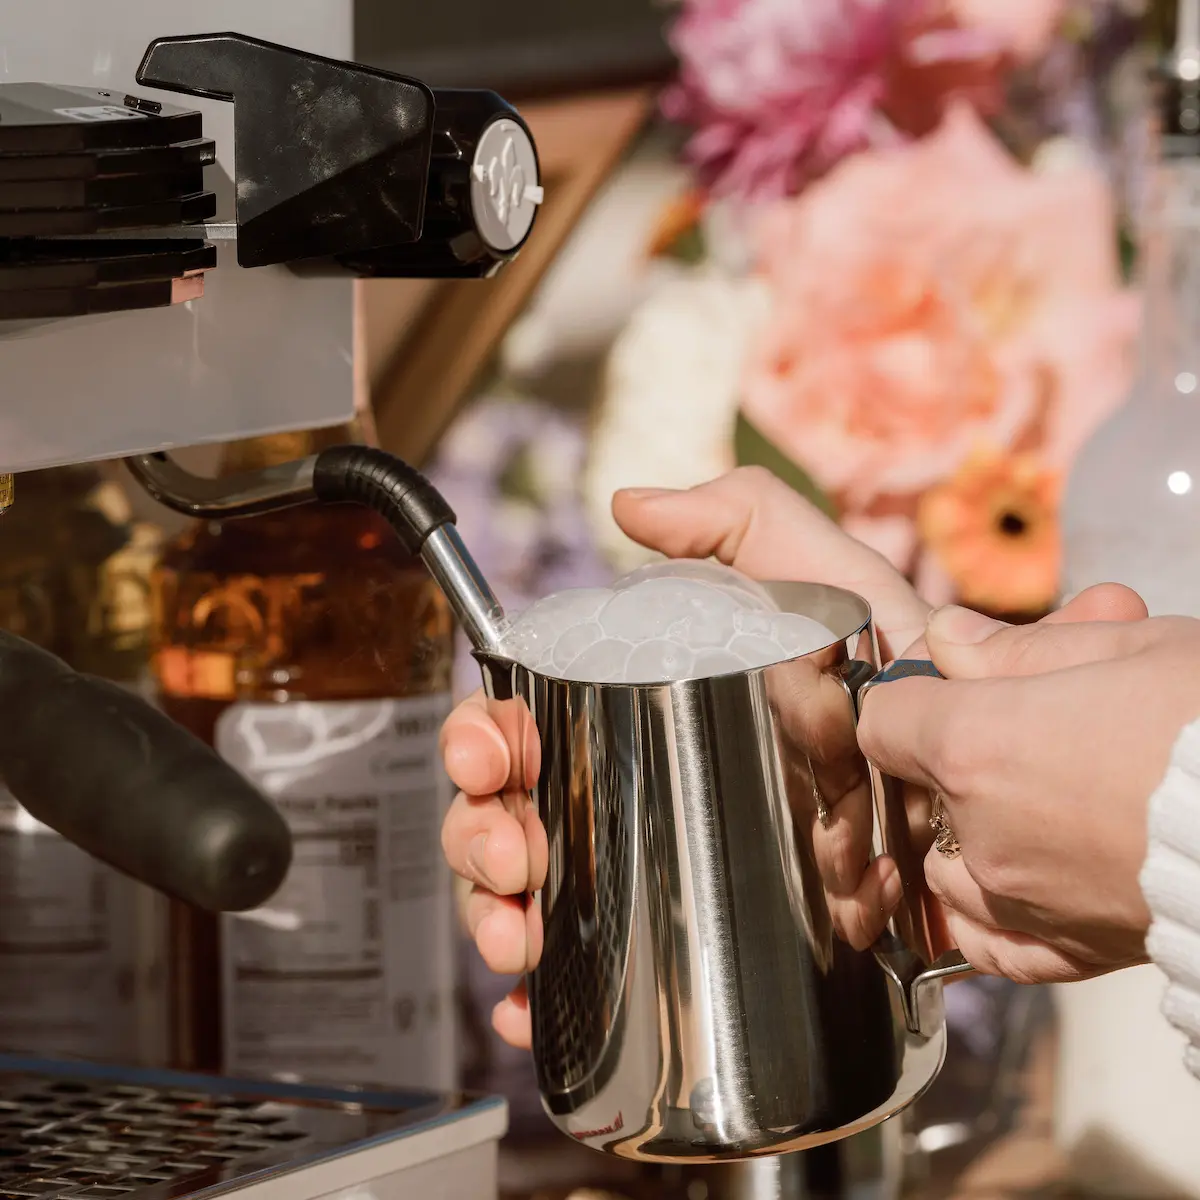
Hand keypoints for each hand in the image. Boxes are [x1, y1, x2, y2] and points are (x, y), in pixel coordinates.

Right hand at [441, 467, 934, 1046]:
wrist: (966, 785)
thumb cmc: (895, 669)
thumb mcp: (824, 578)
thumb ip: (740, 521)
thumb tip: (628, 506)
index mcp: (635, 714)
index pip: (526, 730)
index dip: (485, 745)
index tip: (490, 760)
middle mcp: (630, 795)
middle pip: (511, 820)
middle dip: (481, 841)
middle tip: (513, 856)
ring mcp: (656, 875)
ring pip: (533, 901)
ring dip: (497, 919)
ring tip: (518, 930)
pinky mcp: (694, 946)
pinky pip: (587, 982)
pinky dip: (541, 997)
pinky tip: (528, 1006)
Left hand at [857, 590, 1199, 983]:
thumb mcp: (1134, 648)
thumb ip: (1019, 649)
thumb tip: (945, 638)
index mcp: (979, 746)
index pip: (882, 720)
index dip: (912, 697)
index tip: (946, 689)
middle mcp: (983, 833)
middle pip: (920, 792)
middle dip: (959, 759)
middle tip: (1032, 734)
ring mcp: (1022, 902)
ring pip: (947, 868)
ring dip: (972, 837)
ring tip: (1040, 804)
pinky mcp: (1071, 953)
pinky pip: (993, 944)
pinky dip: (993, 916)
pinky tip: (1021, 887)